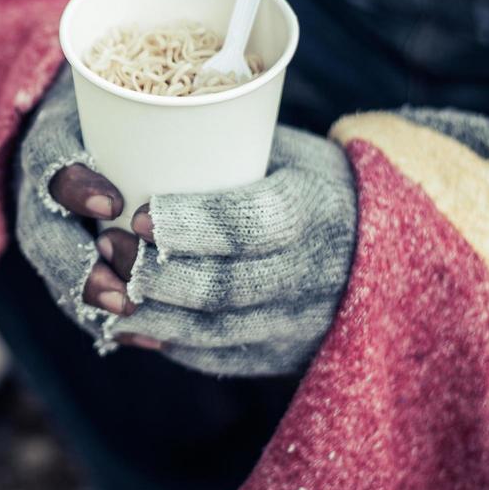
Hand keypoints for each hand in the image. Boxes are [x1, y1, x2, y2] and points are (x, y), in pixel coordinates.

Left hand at [15, 67, 357, 373]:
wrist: (382, 244)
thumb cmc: (310, 180)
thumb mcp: (286, 149)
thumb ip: (225, 149)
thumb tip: (137, 131)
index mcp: (317, 208)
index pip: (250, 223)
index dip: (189, 223)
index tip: (140, 213)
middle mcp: (317, 274)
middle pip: (223, 286)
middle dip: (153, 271)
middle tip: (106, 245)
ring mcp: (304, 324)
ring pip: (213, 331)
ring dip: (151, 310)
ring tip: (110, 282)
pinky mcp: (288, 358)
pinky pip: (219, 358)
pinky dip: (169, 341)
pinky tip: (135, 318)